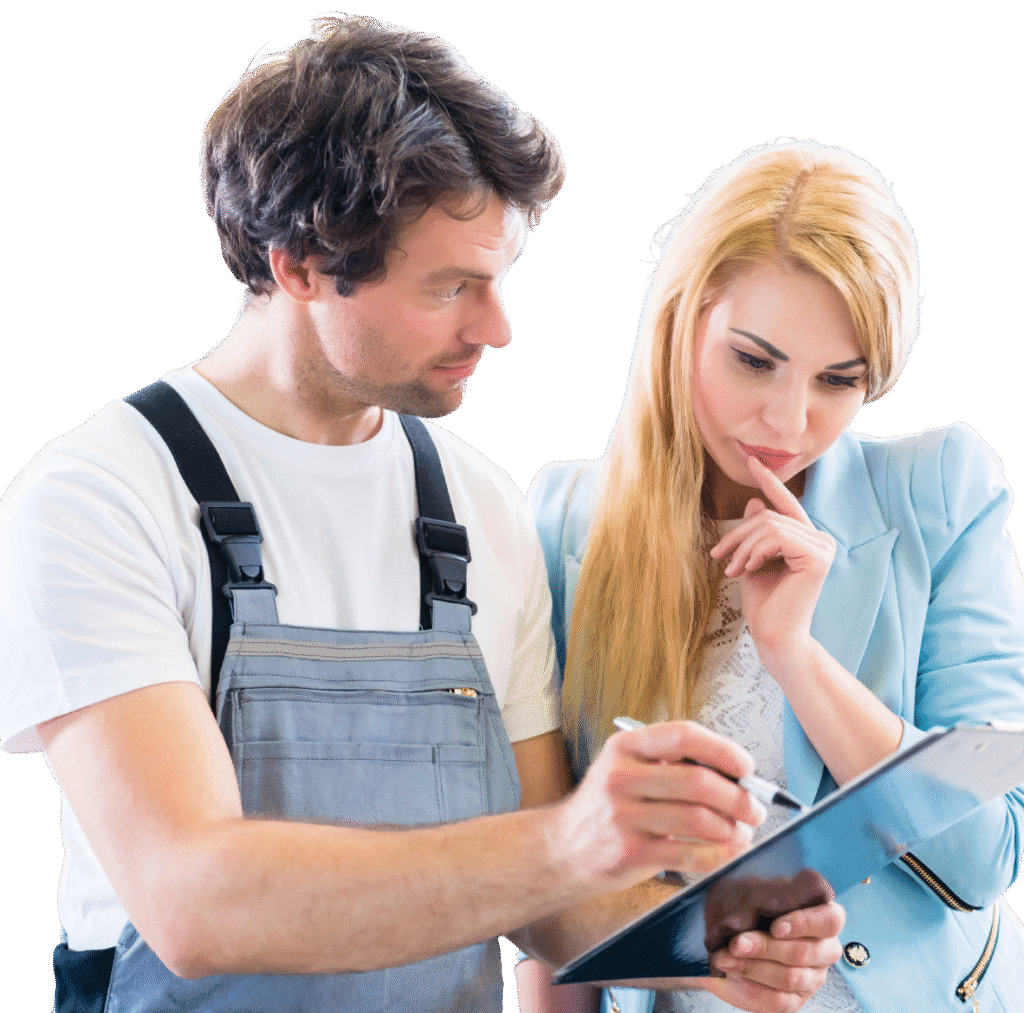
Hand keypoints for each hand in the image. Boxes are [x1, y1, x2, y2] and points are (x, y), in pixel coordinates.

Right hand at [548, 721, 766, 893]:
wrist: (564, 848)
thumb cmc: (606, 806)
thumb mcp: (626, 768)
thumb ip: (670, 763)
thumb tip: (733, 773)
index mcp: (625, 747)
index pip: (683, 735)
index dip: (723, 750)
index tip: (746, 766)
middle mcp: (621, 777)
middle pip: (698, 782)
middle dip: (738, 797)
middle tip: (755, 808)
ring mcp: (624, 816)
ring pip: (698, 820)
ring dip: (732, 828)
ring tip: (742, 831)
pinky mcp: (630, 853)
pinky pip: (690, 855)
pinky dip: (719, 855)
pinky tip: (726, 851)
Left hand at [703, 899, 844, 1012]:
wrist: (734, 931)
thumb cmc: (752, 906)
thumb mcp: (756, 892)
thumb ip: (758, 897)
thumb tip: (742, 907)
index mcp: (824, 916)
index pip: (830, 921)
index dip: (804, 923)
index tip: (775, 926)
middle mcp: (825, 949)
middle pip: (804, 952)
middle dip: (765, 948)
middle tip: (736, 943)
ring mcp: (813, 977)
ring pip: (789, 978)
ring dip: (753, 967)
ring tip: (724, 957)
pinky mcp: (796, 999)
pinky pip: (777, 1000)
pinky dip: (751, 987)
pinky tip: (733, 974)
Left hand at [709, 456, 834, 666]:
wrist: (774, 635)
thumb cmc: (764, 604)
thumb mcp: (753, 561)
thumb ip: (758, 534)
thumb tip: (755, 503)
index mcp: (808, 539)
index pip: (785, 504)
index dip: (768, 481)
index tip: (752, 460)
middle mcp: (821, 539)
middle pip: (770, 516)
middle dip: (738, 534)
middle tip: (718, 556)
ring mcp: (823, 547)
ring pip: (770, 525)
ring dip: (742, 547)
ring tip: (731, 569)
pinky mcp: (817, 557)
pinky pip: (776, 537)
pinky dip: (755, 551)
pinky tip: (748, 569)